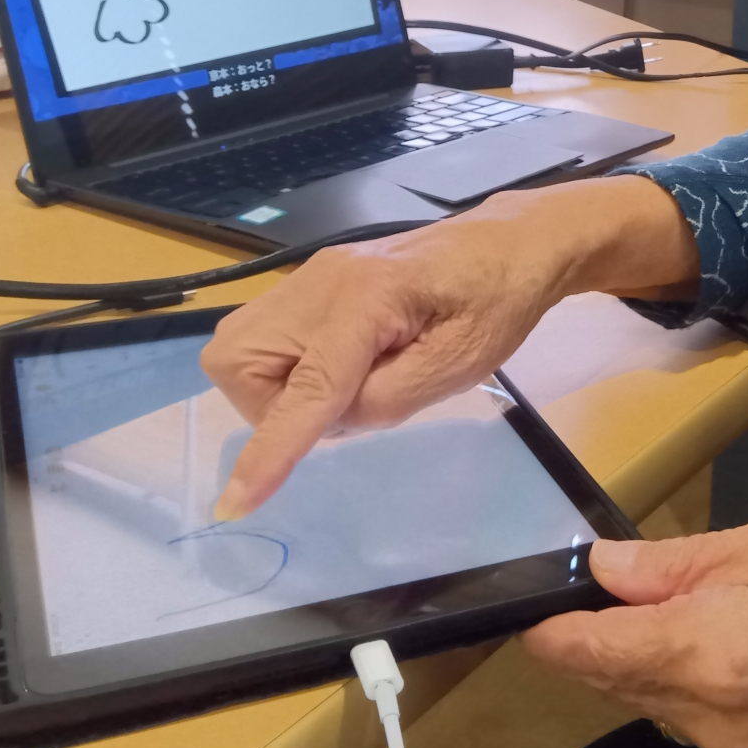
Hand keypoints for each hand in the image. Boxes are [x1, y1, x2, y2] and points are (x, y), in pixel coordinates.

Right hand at [201, 175, 698, 518]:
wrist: (508, 244)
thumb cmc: (496, 303)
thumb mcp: (458, 366)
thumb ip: (387, 401)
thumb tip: (329, 422)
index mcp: (368, 300)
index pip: (305, 388)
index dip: (271, 449)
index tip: (238, 503)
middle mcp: (322, 281)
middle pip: (240, 361)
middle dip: (272, 407)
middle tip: (343, 407)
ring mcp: (312, 275)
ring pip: (241, 348)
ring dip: (276, 387)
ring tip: (348, 383)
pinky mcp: (312, 279)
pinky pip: (265, 335)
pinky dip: (288, 366)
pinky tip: (343, 364)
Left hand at [523, 508, 747, 747]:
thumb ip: (677, 562)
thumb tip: (605, 569)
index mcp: (699, 651)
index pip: (582, 656)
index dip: (553, 630)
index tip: (544, 607)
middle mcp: (710, 718)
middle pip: (620, 683)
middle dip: (618, 638)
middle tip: (645, 583)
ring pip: (668, 705)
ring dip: (669, 662)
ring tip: (722, 604)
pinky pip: (717, 725)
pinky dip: (715, 686)